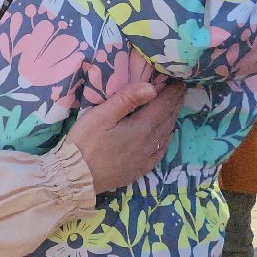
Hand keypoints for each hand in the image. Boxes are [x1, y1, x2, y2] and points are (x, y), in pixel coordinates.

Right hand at [67, 82, 186, 194]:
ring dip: (172, 119)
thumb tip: (151, 87)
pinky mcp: (138, 170)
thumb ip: (127, 99)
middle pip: (167, 119)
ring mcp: (144, 159)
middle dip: (175, 102)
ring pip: (165, 135)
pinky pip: (159, 153)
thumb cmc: (84, 142)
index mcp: (141, 128)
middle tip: (181, 89)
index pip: (163, 105)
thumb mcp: (101, 115)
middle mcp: (148, 144)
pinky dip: (166, 140)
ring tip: (175, 107)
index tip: (180, 80)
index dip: (172, 92)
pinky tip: (166, 137)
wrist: (75, 176)